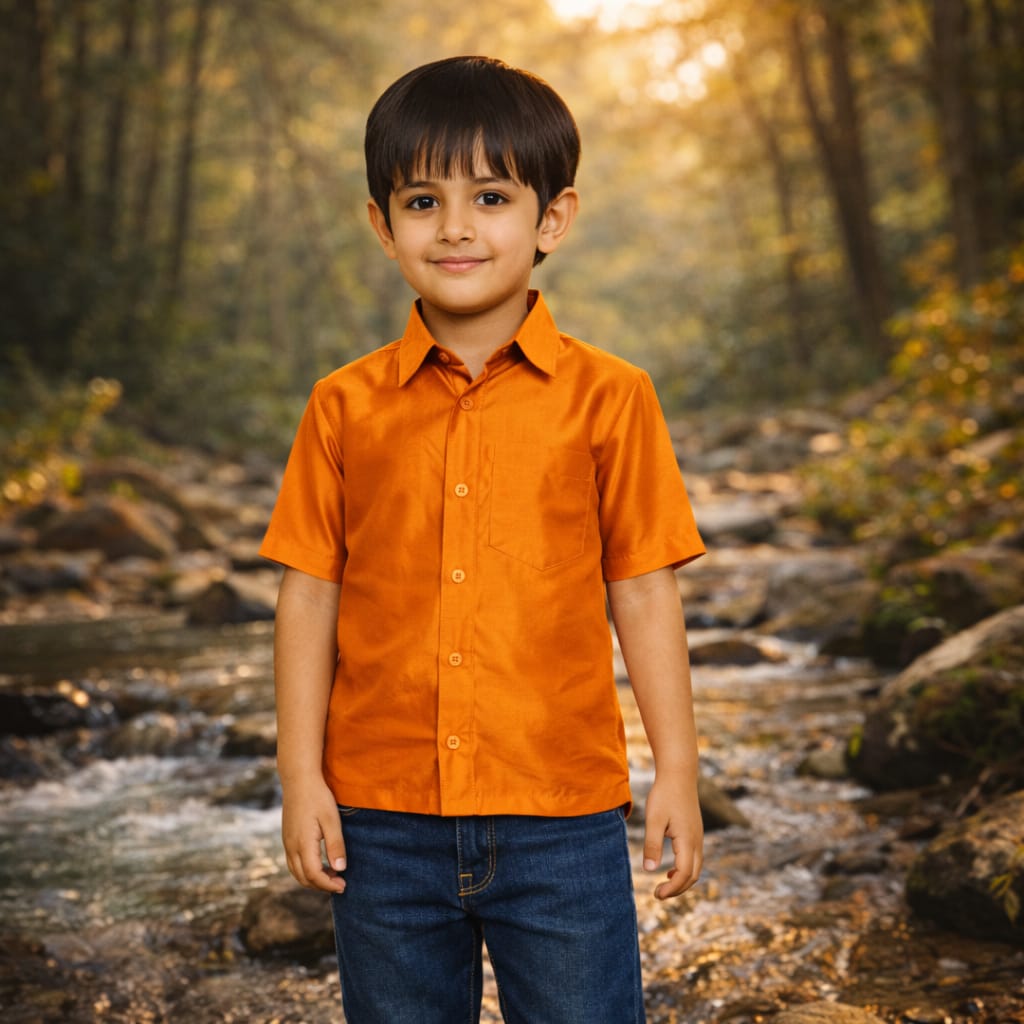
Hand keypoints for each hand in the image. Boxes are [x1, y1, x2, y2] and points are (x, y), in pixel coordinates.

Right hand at [280, 777, 346, 892]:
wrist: (299, 779)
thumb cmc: (318, 797)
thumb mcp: (332, 820)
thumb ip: (335, 845)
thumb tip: (340, 869)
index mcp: (303, 843)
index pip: (313, 875)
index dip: (328, 885)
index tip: (343, 885)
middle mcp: (291, 847)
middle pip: (303, 878)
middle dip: (321, 885)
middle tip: (340, 883)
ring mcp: (287, 843)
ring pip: (296, 872)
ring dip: (312, 879)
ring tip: (332, 875)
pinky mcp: (287, 838)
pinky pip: (293, 863)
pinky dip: (305, 870)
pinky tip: (320, 863)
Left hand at [642, 774, 702, 899]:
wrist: (679, 774)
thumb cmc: (664, 795)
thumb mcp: (654, 819)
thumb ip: (652, 845)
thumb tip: (649, 870)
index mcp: (687, 840)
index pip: (684, 874)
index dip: (672, 889)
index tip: (656, 894)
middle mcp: (697, 841)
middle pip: (693, 875)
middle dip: (677, 889)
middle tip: (658, 894)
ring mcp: (698, 837)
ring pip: (695, 868)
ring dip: (681, 881)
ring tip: (663, 886)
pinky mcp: (695, 832)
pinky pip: (694, 859)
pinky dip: (684, 870)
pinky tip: (669, 870)